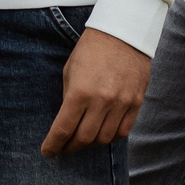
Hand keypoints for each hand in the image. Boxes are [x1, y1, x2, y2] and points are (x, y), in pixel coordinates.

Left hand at [40, 28, 151, 157]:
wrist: (122, 32)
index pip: (63, 129)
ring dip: (90, 143)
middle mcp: (101, 101)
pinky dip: (110, 136)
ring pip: (104, 138)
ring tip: (82, 140)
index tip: (48, 152)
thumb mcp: (70, 71)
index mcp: (80, 91)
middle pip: (84, 139)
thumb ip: (68, 98)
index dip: (53, 145)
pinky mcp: (136, 102)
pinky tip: (102, 132)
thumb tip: (67, 122)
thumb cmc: (91, 49)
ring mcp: (121, 103)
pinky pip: (123, 131)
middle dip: (70, 147)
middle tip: (63, 147)